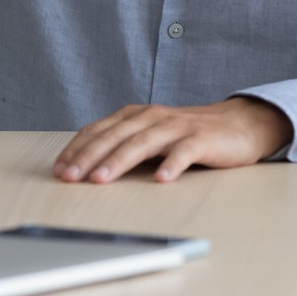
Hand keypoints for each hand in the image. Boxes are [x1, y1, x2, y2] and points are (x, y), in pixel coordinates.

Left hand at [52, 98, 294, 183]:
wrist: (237, 125)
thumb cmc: (187, 135)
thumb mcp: (150, 137)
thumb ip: (124, 146)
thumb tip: (87, 167)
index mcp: (135, 116)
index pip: (98, 131)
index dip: (77, 150)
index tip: (59, 170)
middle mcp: (152, 116)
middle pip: (114, 136)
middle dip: (88, 157)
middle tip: (70, 177)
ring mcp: (177, 126)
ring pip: (142, 143)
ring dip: (119, 161)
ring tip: (101, 179)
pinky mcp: (201, 138)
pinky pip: (184, 151)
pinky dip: (171, 164)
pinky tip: (161, 179)